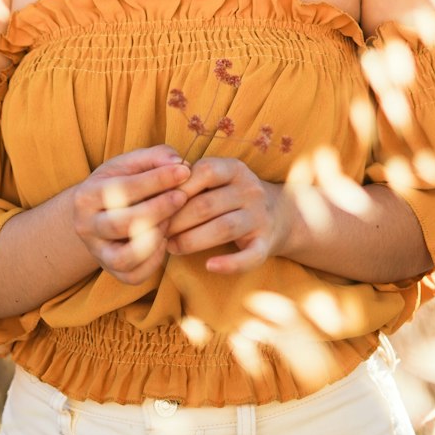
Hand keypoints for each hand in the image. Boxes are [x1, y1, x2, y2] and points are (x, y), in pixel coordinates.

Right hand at [71, 147, 190, 284]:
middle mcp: (86, 226)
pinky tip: (164, 241)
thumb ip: (156, 157)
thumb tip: (180, 163)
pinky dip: (153, 261)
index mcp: (87, 195)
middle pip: (121, 224)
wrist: (97, 212)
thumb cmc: (119, 183)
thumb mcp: (131, 163)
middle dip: (158, 209)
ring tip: (169, 221)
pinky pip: (133, 275)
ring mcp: (97, 252)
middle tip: (182, 197)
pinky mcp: (111, 270)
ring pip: (124, 257)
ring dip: (153, 239)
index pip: (123, 188)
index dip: (157, 179)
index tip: (184, 172)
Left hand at [164, 157, 292, 273]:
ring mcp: (260, 217)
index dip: (177, 188)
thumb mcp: (219, 179)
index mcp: (235, 169)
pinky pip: (249, 256)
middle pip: (207, 204)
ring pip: (223, 228)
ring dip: (192, 240)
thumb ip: (192, 180)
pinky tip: (209, 266)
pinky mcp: (266, 244)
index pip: (204, 171)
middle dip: (177, 220)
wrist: (280, 215)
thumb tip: (155, 190)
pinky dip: (229, 264)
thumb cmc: (232, 196)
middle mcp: (251, 189)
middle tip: (156, 232)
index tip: (156, 203)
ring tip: (172, 247)